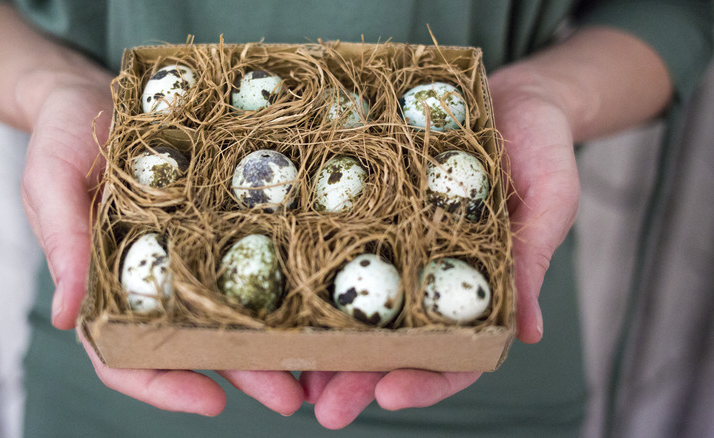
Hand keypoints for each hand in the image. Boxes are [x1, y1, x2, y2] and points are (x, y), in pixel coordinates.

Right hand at [20, 75, 303, 415]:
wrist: (94, 95)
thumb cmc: (61, 139)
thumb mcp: (51, 184)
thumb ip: (61, 244)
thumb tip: (64, 317)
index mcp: (104, 286)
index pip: (125, 355)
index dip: (165, 385)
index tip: (212, 401)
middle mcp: (153, 279)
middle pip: (195, 342)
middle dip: (241, 373)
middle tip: (291, 398)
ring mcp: (188, 253)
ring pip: (230, 309)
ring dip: (270, 340)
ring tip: (318, 361)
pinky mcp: (216, 222)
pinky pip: (247, 256)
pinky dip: (276, 280)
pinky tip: (312, 292)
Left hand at [298, 65, 580, 429]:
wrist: (512, 93)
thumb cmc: (542, 147)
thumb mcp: (549, 200)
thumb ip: (534, 259)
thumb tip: (530, 333)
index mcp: (482, 287)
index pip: (458, 352)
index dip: (427, 379)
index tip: (389, 394)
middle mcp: (434, 276)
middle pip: (398, 344)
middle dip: (362, 377)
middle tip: (326, 408)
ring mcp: (400, 247)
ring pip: (363, 308)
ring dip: (330, 346)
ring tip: (290, 374)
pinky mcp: (374, 212)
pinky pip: (343, 249)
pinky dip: (316, 278)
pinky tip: (284, 300)